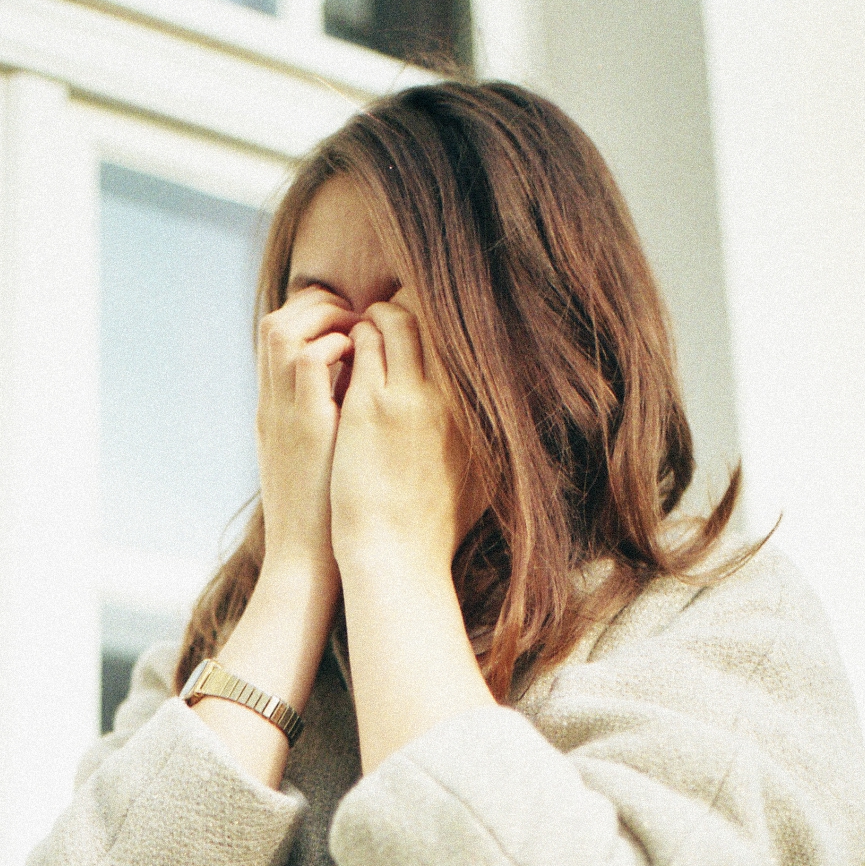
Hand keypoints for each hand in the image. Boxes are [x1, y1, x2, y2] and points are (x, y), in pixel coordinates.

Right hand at [256, 286, 357, 581]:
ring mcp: (283, 414)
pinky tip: (360, 359)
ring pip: (283, 329)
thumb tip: (364, 398)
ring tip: (358, 332)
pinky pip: (308, 360)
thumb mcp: (322, 465)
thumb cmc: (327, 523)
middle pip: (275, 321)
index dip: (312, 317)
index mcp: (275, 412)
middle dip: (318, 306)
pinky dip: (333, 346)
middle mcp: (272, 405)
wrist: (308, 564)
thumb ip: (333, 427)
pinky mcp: (306, 429)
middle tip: (357, 319)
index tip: (349, 325)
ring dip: (324, 318)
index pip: (278, 337)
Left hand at [329, 293, 473, 577]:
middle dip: (412, 306)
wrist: (397, 559)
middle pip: (437, 319)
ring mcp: (410, 398)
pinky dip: (356, 337)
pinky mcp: (370, 406)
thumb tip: (519, 428)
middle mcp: (452, 397)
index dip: (445, 323)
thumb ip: (494, 447)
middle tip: (390, 310)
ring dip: (379, 316)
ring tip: (364, 326)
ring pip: (398, 320)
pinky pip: (365, 343)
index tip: (426, 323)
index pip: (469, 341)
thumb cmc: (433, 532)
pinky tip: (345, 349)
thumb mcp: (484, 484)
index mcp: (479, 414)